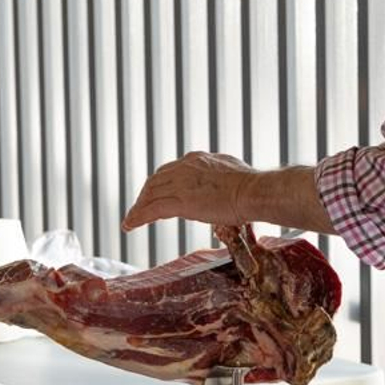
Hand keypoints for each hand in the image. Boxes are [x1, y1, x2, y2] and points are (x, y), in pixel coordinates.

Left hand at [122, 152, 255, 231]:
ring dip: (138, 208)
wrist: (254, 191)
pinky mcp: (181, 202)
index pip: (168, 171)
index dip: (158, 184)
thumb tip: (219, 184)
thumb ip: (218, 176)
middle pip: (154, 181)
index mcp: (196, 159)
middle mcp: (184, 167)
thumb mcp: (230, 171)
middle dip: (144, 196)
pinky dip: (138, 218)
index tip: (155, 194)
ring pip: (150, 196)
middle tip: (138, 210)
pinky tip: (130, 226)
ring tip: (130, 221)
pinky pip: (152, 210)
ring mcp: (181, 185)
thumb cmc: (251, 186)